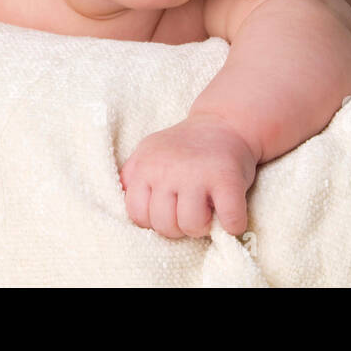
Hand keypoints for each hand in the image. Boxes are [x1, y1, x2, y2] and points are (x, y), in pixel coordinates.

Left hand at [118, 112, 258, 238]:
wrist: (225, 123)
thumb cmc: (186, 147)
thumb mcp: (150, 152)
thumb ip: (132, 175)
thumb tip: (117, 200)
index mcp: (146, 164)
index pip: (137, 214)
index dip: (153, 220)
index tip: (169, 209)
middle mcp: (168, 168)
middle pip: (164, 225)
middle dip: (179, 227)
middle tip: (191, 210)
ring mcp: (198, 173)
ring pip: (191, 226)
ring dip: (203, 228)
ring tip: (208, 211)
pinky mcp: (227, 179)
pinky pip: (229, 220)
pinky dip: (233, 225)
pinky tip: (230, 216)